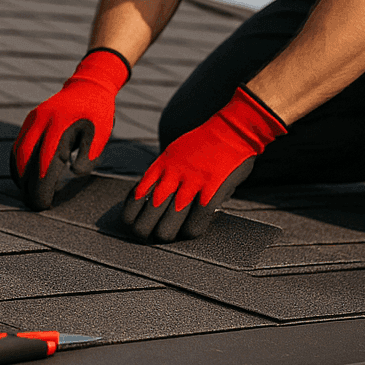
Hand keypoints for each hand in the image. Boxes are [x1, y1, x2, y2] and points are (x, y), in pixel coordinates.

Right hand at [10, 49, 129, 209]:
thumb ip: (89, 156)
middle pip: (25, 161)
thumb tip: (73, 172)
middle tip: (34, 205)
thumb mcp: (101, 134)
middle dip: (28, 186)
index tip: (44, 204)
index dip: (42, 187)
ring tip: (28, 193)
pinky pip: (18, 144)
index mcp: (60, 127)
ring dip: (19, 176)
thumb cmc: (98, 113)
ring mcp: (33, 120)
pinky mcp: (30, 120)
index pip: (44, 164)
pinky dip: (17, 163)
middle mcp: (42, 122)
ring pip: (17, 153)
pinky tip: (23, 176)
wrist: (89, 85)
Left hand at [121, 87, 285, 241]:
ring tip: (172, 236)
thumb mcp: (175, 153)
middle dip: (147, 233)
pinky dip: (191, 232)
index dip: (132, 218)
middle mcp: (171, 176)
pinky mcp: (212, 191)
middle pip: (147, 219)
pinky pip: (195, 223)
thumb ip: (164, 174)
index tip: (137, 224)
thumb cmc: (205, 144)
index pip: (134, 199)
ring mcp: (191, 184)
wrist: (232, 129)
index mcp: (160, 166)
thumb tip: (152, 197)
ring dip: (168, 236)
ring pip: (167, 226)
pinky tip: (192, 230)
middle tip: (152, 236)